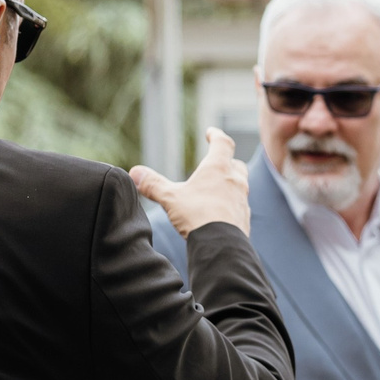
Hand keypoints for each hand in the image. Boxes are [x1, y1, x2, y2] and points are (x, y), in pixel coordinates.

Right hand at [132, 128, 251, 236]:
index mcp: (218, 169)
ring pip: (240, 186)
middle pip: (235, 164)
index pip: (222, 143)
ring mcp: (242, 200)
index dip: (216, 136)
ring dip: (230, 184)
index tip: (211, 133)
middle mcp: (235, 181)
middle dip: (226, 161)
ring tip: (216, 189)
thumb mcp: (170, 198)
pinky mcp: (244, 219)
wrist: (221, 246)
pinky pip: (240, 206)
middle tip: (217, 162)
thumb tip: (134, 172)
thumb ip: (153, 184)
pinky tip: (221, 212)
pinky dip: (232, 204)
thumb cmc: (197, 216)